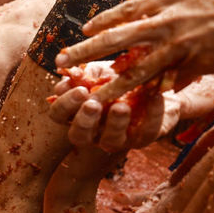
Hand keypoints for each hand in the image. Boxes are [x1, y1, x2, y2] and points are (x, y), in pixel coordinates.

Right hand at [48, 77, 167, 151]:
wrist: (154, 84)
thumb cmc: (119, 78)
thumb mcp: (100, 71)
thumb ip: (85, 73)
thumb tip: (69, 72)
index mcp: (76, 114)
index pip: (58, 115)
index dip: (65, 105)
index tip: (80, 90)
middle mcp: (92, 132)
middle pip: (78, 135)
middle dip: (84, 120)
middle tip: (93, 104)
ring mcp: (118, 138)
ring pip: (110, 141)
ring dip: (115, 123)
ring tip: (121, 106)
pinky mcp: (144, 138)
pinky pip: (147, 131)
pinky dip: (152, 114)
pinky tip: (154, 96)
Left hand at [55, 0, 213, 102]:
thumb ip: (183, 0)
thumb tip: (169, 1)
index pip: (125, 11)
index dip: (103, 21)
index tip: (85, 29)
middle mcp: (166, 20)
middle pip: (114, 38)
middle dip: (84, 51)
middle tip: (59, 61)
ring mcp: (178, 43)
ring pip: (134, 68)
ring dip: (108, 85)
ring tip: (89, 97)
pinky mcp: (194, 62)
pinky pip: (167, 81)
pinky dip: (150, 94)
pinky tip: (134, 107)